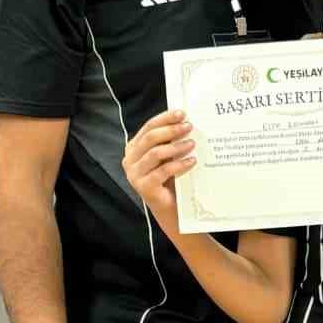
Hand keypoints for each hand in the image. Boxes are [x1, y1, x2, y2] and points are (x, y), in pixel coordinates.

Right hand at [123, 109, 196, 239]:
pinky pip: (162, 171)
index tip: (182, 113)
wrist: (171, 209)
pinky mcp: (143, 187)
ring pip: (155, 153)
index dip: (165, 118)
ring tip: (192, 144)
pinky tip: (191, 161)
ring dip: (176, 147)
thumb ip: (169, 141)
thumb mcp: (169, 156)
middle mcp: (130, 160)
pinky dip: (179, 165)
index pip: (148, 127)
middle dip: (171, 130)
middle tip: (189, 127)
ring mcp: (134, 174)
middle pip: (150, 138)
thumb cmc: (170, 179)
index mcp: (134, 148)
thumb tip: (185, 120)